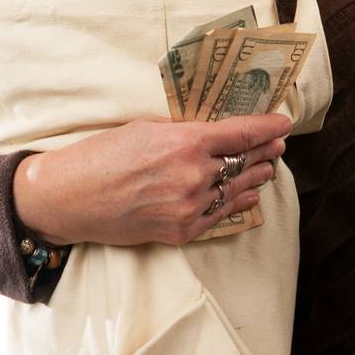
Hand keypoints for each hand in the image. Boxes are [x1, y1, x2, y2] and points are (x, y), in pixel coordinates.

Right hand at [12, 110, 291, 248]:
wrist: (70, 199)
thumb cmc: (102, 155)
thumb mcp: (146, 129)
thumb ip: (183, 131)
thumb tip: (212, 133)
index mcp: (185, 143)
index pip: (241, 134)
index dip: (267, 128)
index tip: (284, 123)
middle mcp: (193, 176)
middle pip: (244, 161)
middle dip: (265, 151)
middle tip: (278, 144)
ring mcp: (189, 207)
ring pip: (235, 189)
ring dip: (256, 176)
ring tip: (269, 166)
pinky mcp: (181, 231)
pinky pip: (220, 215)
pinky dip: (238, 202)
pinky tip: (250, 195)